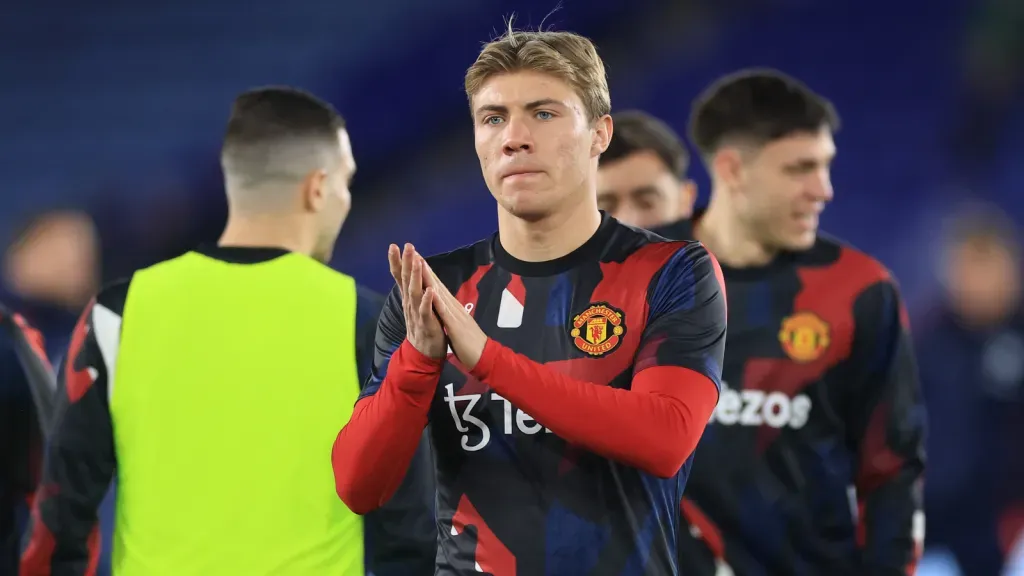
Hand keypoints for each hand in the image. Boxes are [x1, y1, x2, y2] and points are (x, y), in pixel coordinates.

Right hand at [388, 243, 446, 358]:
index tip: (394, 246)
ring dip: (416, 277)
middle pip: (406, 280)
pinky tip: (429, 291)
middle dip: (406, 262)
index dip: (397, 262)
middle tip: (406, 246)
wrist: (425, 352)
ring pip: (415, 293)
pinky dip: (427, 301)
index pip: (401, 277)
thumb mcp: (415, 305)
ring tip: (417, 262)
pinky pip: (426, 311)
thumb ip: (411, 289)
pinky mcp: (426, 324)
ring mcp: (417, 314)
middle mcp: (410, 303)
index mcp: (409, 298)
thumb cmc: (422, 325)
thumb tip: (407, 271)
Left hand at [420, 259, 487, 369]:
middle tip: (413, 251)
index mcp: (452, 307)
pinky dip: (437, 300)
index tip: (416, 259)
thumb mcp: (458, 324)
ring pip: (440, 293)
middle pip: (437, 284)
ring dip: (430, 278)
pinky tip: (431, 290)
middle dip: (425, 268)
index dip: (426, 273)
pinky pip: (445, 312)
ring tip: (419, 262)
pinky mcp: (455, 325)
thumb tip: (446, 305)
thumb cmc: (470, 342)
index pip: (437, 287)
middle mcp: (453, 306)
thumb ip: (452, 313)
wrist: (484, 356)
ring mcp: (455, 314)